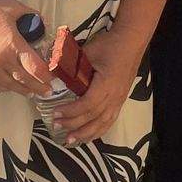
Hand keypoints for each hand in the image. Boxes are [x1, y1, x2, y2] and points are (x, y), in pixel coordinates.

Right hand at [0, 0, 53, 96]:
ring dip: (23, 90)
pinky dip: (5, 88)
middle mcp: (2, 59)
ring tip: (32, 93)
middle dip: (38, 87)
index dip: (45, 75)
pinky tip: (11, 87)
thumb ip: (30, 15)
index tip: (52, 78)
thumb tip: (42, 21)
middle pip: (24, 79)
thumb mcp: (12, 7)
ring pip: (9, 85)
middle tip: (47, 91)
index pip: (34, 66)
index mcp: (12, 44)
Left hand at [51, 30, 145, 145]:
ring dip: (86, 133)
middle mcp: (114, 96)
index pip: (87, 105)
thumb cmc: (110, 45)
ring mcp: (119, 100)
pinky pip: (110, 120)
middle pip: (93, 117)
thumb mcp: (88, 51)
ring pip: (103, 123)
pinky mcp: (121, 100)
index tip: (55, 113)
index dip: (70, 112)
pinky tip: (90, 136)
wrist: (131, 41)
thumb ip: (70, 64)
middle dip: (73, 124)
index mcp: (106, 85)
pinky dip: (99, 131)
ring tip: (71, 140)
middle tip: (56, 126)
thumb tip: (50, 74)